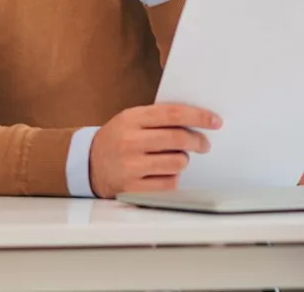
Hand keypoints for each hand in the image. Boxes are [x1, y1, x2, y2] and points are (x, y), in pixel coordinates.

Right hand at [89, 103, 220, 197]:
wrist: (88, 164)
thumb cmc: (118, 139)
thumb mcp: (131, 120)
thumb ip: (158, 118)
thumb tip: (196, 121)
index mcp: (131, 119)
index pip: (172, 114)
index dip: (198, 117)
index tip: (215, 121)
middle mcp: (130, 141)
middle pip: (178, 139)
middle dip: (198, 141)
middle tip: (204, 144)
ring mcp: (131, 166)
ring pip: (177, 163)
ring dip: (183, 161)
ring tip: (175, 159)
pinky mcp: (133, 188)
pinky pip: (169, 183)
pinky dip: (173, 178)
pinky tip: (164, 173)